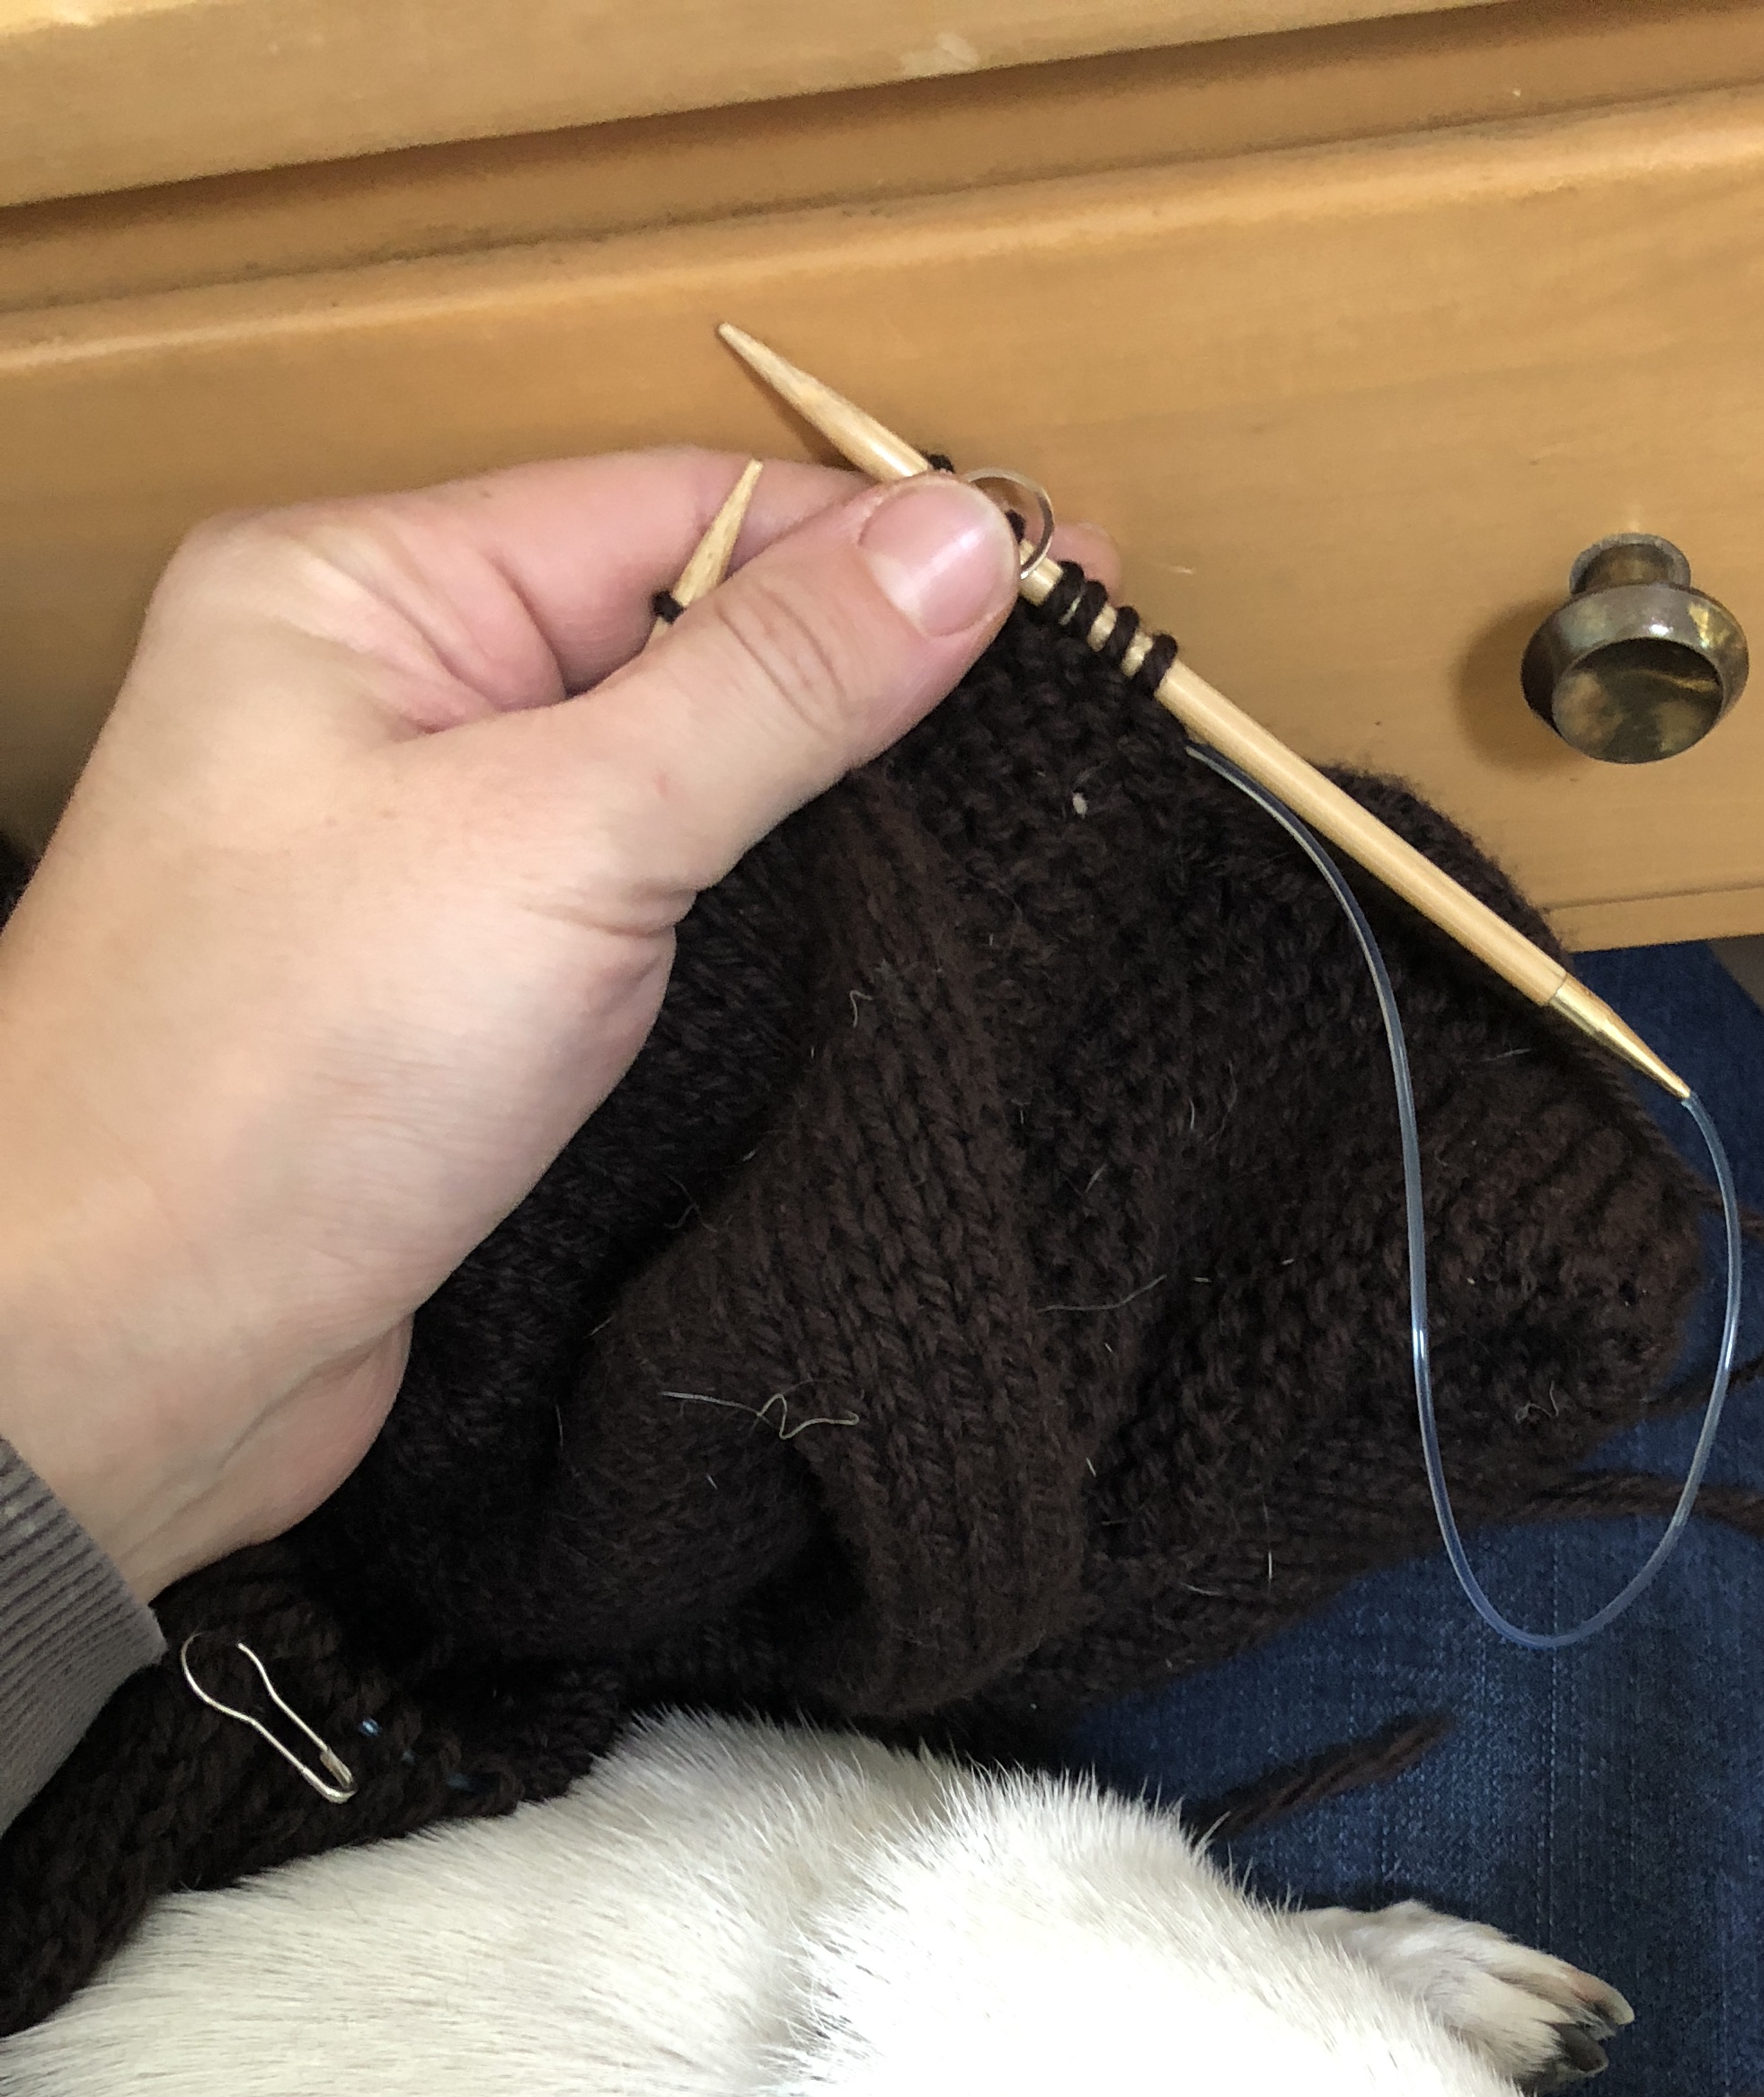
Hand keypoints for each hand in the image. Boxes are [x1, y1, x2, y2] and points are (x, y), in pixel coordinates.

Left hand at [0, 451, 1116, 1601]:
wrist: (130, 1360)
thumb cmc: (269, 1085)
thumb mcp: (558, 841)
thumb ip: (770, 689)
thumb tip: (960, 548)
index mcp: (355, 592)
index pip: (673, 510)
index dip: (881, 544)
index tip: (1072, 583)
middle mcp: (376, 699)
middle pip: (679, 635)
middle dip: (869, 676)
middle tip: (1076, 709)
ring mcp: (415, 857)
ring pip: (672, 786)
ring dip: (825, 814)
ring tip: (1013, 826)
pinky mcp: (458, 1003)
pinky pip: (644, 916)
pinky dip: (759, 927)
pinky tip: (878, 952)